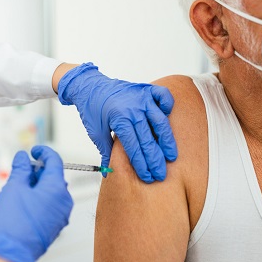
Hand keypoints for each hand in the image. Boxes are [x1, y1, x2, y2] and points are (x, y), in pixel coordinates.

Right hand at [0, 146, 72, 261]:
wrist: (10, 254)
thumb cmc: (12, 221)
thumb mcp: (14, 187)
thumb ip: (21, 169)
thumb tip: (23, 157)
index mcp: (57, 188)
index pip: (55, 161)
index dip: (43, 152)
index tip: (33, 151)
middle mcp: (64, 201)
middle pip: (54, 177)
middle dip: (38, 172)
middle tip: (21, 172)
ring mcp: (61, 216)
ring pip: (52, 192)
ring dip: (38, 186)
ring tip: (18, 189)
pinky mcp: (55, 226)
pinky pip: (50, 206)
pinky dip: (40, 199)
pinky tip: (23, 202)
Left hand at [58, 63, 177, 182]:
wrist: (90, 86)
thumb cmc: (92, 108)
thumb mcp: (96, 132)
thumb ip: (105, 151)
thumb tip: (108, 172)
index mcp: (120, 120)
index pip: (134, 147)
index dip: (141, 164)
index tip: (147, 176)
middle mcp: (134, 109)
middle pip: (149, 139)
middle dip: (155, 160)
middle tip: (161, 173)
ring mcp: (142, 98)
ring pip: (160, 121)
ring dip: (167, 140)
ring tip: (171, 156)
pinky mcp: (147, 90)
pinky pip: (164, 96)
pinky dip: (168, 105)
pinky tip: (167, 117)